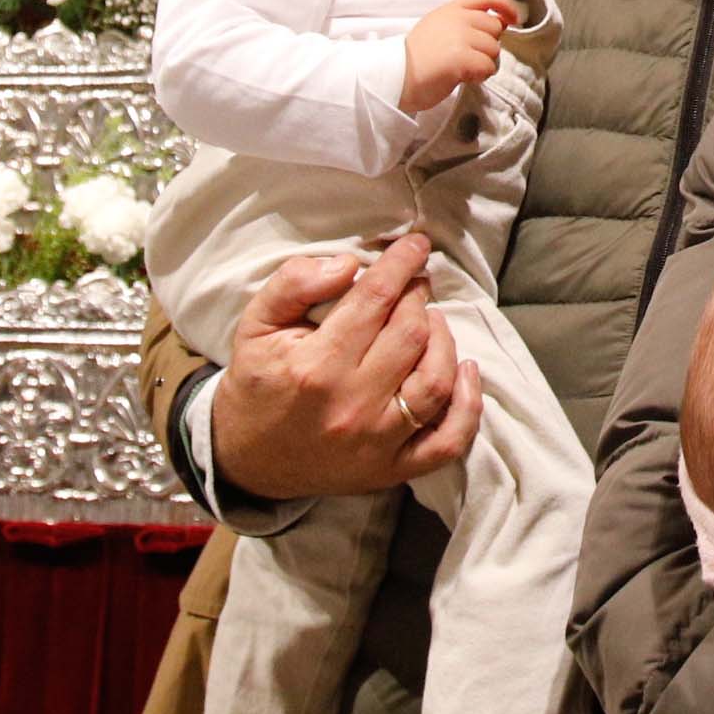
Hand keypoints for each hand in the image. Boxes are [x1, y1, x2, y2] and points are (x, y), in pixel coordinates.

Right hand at [206, 231, 476, 500]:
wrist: (245, 459)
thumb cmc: (256, 383)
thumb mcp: (255, 324)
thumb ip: (294, 284)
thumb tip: (348, 264)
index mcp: (315, 366)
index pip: (375, 300)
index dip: (401, 264)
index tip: (416, 244)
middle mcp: (351, 405)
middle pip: (411, 334)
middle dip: (418, 297)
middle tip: (414, 284)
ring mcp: (376, 442)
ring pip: (436, 381)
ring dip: (443, 340)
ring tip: (430, 321)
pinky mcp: (391, 469)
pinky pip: (448, 440)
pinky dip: (468, 406)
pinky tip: (467, 371)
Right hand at [400, 0, 517, 113]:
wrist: (395, 76)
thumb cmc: (415, 58)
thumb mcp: (437, 27)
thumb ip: (464, 22)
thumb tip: (499, 23)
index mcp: (450, 9)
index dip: (505, 5)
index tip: (514, 18)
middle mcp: (457, 18)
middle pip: (495, 28)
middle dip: (487, 46)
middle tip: (468, 58)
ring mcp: (459, 36)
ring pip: (494, 50)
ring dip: (483, 63)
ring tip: (462, 69)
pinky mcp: (461, 57)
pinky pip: (488, 66)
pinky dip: (480, 76)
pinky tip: (463, 77)